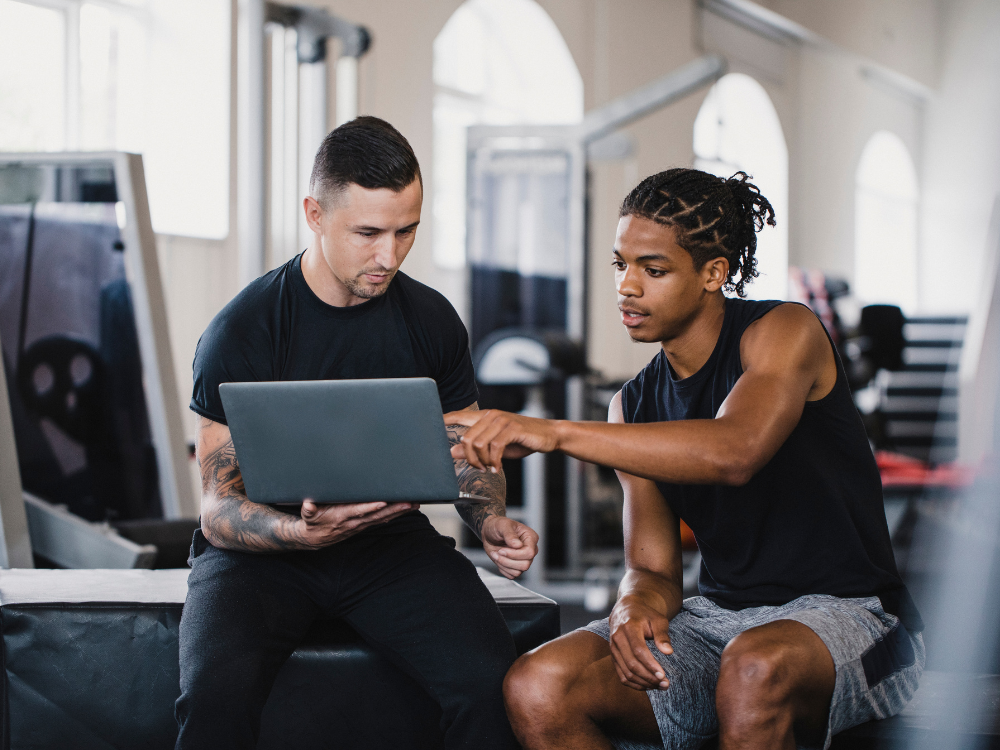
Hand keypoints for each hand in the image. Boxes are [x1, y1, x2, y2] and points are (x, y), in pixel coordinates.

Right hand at [298, 500, 416, 548]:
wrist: (315, 539)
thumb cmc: (313, 522)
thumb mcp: (308, 516)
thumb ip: (308, 509)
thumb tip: (308, 504)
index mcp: (341, 517)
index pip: (358, 511)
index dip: (370, 507)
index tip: (382, 502)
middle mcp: (354, 522)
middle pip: (377, 515)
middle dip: (394, 509)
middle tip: (409, 502)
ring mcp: (360, 525)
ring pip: (383, 518)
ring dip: (399, 511)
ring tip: (414, 504)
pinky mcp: (363, 525)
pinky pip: (381, 520)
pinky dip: (394, 515)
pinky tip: (405, 510)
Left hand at [443, 409, 559, 472]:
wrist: (548, 435)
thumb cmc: (521, 439)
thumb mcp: (495, 445)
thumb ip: (474, 448)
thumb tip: (451, 451)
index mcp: (484, 417)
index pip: (458, 415)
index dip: (443, 420)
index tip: (431, 427)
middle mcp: (491, 415)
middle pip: (466, 438)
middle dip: (470, 458)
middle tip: (480, 468)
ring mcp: (501, 420)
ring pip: (478, 444)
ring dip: (483, 461)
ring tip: (491, 467)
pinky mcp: (512, 428)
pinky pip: (494, 447)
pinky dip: (494, 462)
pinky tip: (499, 468)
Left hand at [481, 515, 538, 579]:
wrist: (489, 533)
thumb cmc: (497, 526)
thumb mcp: (502, 525)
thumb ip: (510, 534)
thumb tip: (518, 545)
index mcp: (530, 537)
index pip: (529, 552)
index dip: (515, 554)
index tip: (502, 549)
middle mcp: (530, 549)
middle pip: (525, 564)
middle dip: (508, 560)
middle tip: (498, 552)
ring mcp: (524, 559)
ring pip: (519, 571)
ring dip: (504, 564)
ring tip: (496, 554)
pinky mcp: (516, 566)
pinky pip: (512, 575)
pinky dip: (503, 569)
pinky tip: (499, 559)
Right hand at [608, 595, 672, 690]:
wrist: (626, 611)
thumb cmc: (645, 615)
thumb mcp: (657, 620)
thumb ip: (662, 635)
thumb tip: (668, 652)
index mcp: (628, 627)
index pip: (638, 650)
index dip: (650, 665)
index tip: (663, 675)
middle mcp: (617, 638)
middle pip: (632, 664)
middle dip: (649, 677)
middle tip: (665, 684)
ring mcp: (613, 648)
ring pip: (626, 672)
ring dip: (644, 683)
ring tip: (659, 686)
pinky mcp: (613, 656)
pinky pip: (622, 675)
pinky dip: (635, 684)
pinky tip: (648, 685)